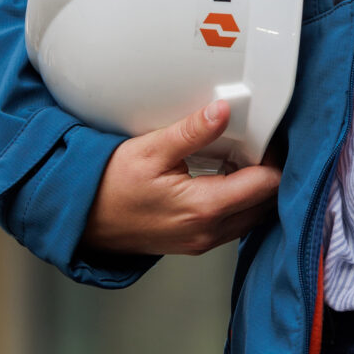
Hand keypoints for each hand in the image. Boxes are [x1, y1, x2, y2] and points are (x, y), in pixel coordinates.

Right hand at [79, 99, 281, 259]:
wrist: (82, 219)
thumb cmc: (109, 188)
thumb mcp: (149, 150)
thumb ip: (191, 132)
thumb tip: (223, 111)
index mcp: (204, 209)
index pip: (266, 185)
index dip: (272, 157)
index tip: (264, 136)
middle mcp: (209, 232)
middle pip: (266, 203)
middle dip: (267, 173)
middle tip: (254, 144)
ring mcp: (202, 242)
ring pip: (251, 216)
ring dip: (252, 189)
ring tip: (236, 158)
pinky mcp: (195, 243)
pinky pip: (233, 224)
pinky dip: (237, 201)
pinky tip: (220, 178)